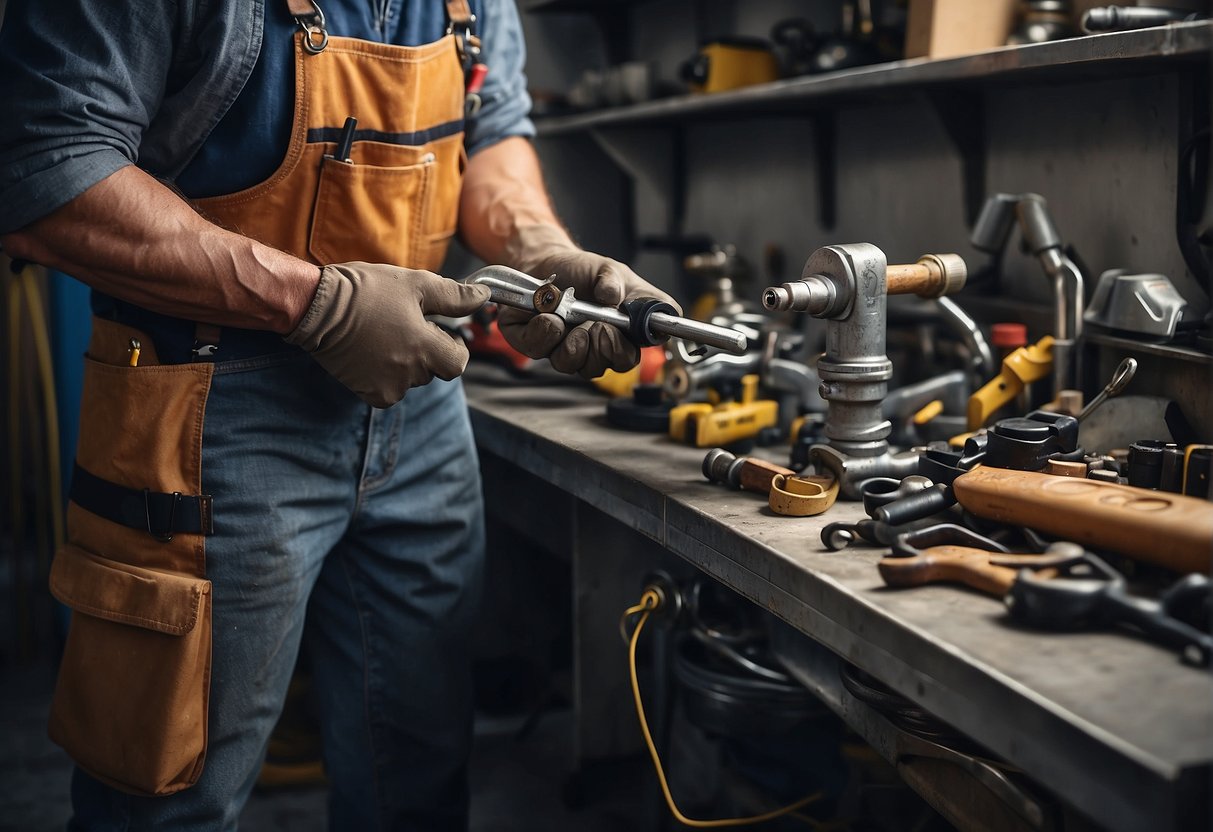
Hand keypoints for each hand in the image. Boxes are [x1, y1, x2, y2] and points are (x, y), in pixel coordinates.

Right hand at [285, 262, 490, 406]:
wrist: (316, 306)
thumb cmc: (366, 291)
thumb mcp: (415, 284)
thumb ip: (454, 296)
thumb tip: (483, 296)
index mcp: (424, 348)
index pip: (458, 364)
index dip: (454, 348)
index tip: (440, 331)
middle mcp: (408, 374)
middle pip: (434, 370)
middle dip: (426, 351)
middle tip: (404, 325)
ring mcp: (387, 386)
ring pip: (411, 379)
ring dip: (405, 362)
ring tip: (383, 333)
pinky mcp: (367, 393)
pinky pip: (390, 389)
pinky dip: (386, 374)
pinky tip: (372, 350)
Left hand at [497, 225, 681, 378]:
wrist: (545, 260)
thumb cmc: (582, 271)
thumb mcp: (609, 269)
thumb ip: (619, 282)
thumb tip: (614, 297)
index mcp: (616, 335)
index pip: (625, 358)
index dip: (619, 351)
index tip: (612, 329)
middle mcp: (588, 347)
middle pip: (596, 368)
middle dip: (595, 347)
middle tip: (593, 324)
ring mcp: (559, 348)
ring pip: (567, 363)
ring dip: (569, 340)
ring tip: (565, 316)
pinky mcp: (533, 342)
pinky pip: (538, 348)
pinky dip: (543, 329)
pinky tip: (545, 314)